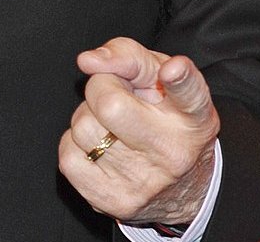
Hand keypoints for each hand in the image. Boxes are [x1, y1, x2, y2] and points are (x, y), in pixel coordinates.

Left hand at [58, 37, 219, 226]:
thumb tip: (88, 60)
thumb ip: (128, 56)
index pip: (189, 94)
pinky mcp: (114, 203)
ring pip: (83, 128)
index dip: (179, 78)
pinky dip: (76, 145)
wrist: (180, 187)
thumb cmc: (164, 116)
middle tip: (117, 95)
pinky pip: (68, 157)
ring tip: (112, 126)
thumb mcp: (159, 77)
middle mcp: (173, 152)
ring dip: (89, 118)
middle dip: (101, 89)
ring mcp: (143, 183)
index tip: (171, 70)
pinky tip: (100, 148)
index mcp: (192, 117)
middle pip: (110, 105)